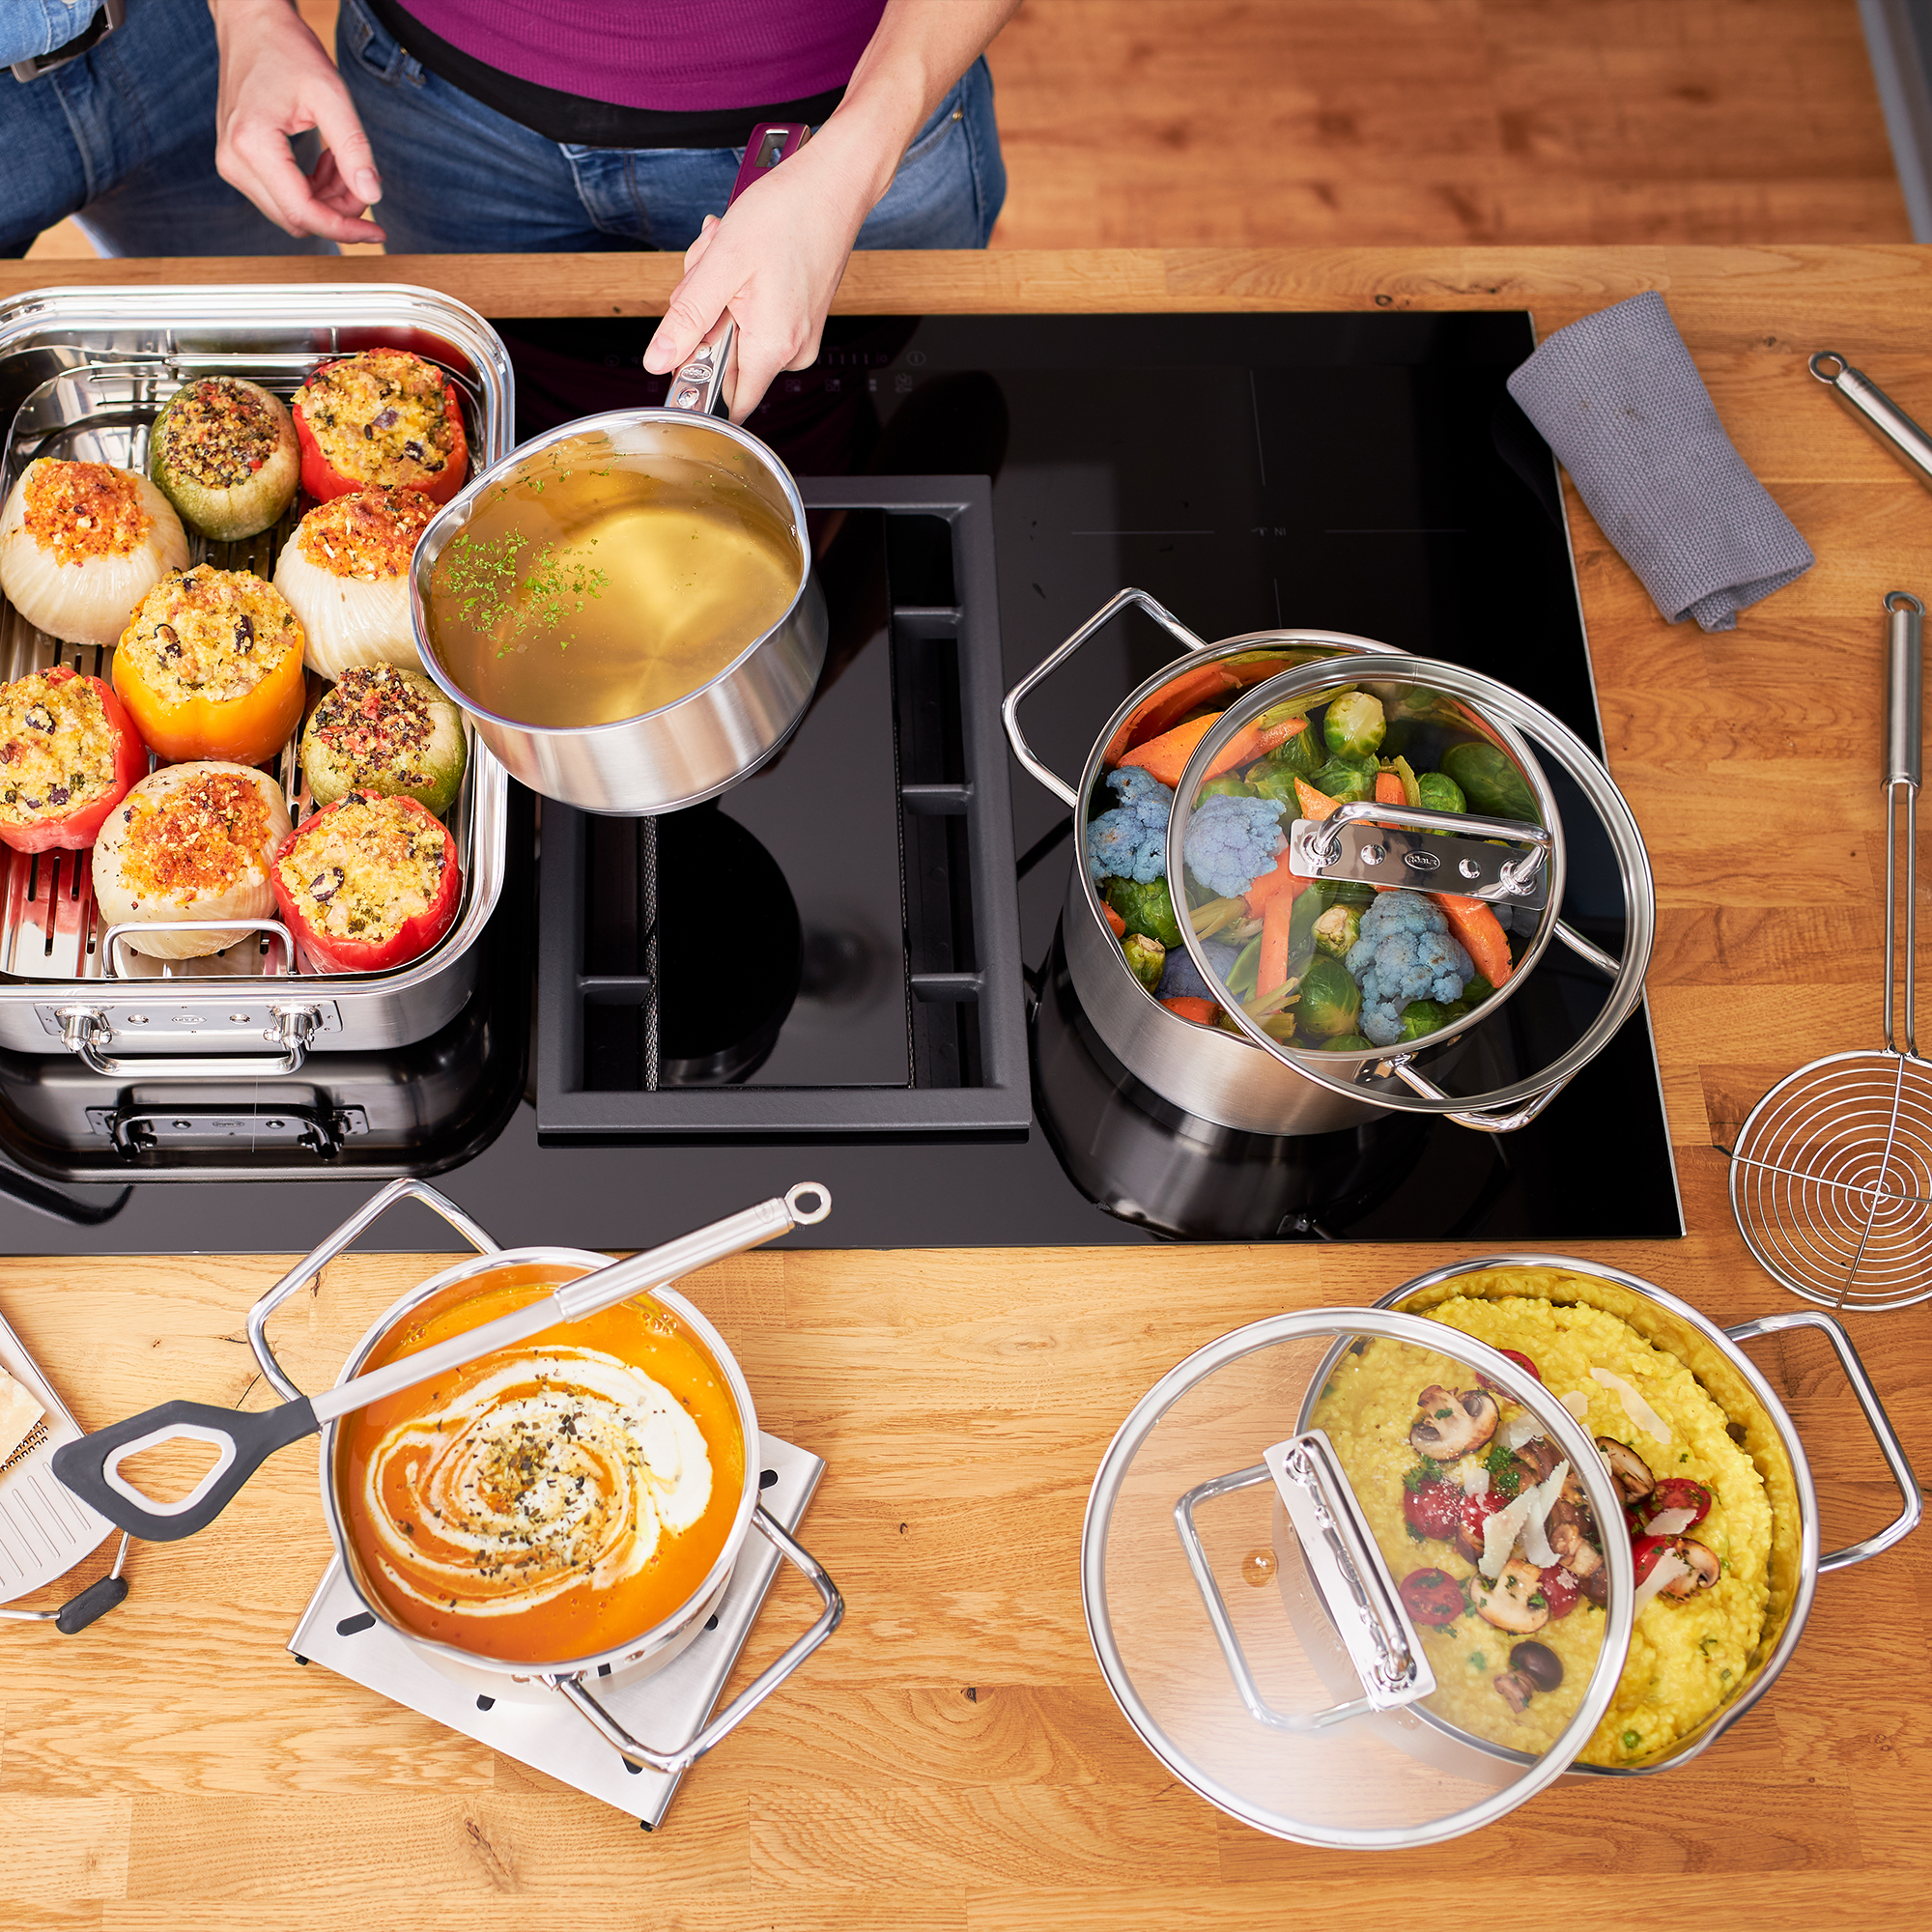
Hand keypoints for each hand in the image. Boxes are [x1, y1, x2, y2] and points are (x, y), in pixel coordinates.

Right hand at [211, 0, 385, 244]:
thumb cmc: (286, 51)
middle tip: (364, 181)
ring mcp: (232, 164)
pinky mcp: (239, 163)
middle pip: (297, 219)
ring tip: (344, 162)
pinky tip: (328, 161)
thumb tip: (372, 197)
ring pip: (292, 212)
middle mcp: (234, 161)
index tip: (379, 233)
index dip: (346, 229)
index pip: (304, 213)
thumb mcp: (330, 95)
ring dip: (328, 200)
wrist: (251, 25)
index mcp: (253, 145)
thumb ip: (353, 149)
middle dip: (339, 211)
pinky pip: (283, 197)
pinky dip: (314, 189)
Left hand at [642, 130, 880, 421]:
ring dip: (718, 297)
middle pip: (724, 361)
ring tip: (730, 256)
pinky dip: (737, 291)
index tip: (684, 343)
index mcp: (772, 347)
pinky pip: (753, 319)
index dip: (696, 381)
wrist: (832, 185)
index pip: (727, 404)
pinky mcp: (798, 320)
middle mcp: (791, 351)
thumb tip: (658, 360)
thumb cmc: (786, 215)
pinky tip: (744, 259)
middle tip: (709, 273)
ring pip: (735, 335)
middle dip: (704, 318)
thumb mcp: (721, 265)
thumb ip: (687, 320)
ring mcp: (798, 336)